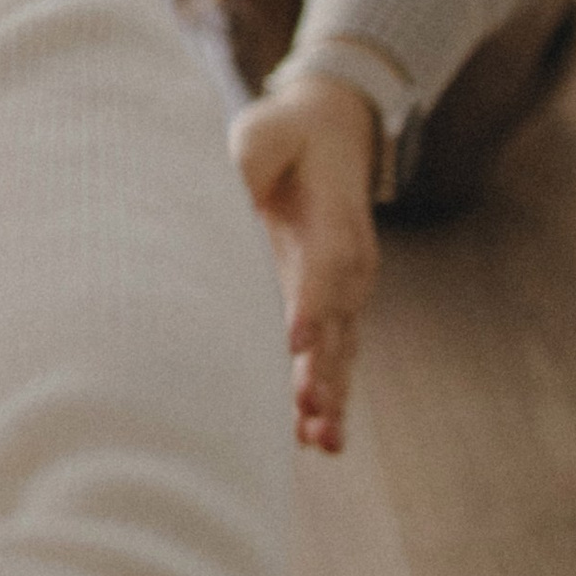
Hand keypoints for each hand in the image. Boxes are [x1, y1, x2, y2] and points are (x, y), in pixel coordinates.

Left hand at [230, 76, 378, 453]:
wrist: (331, 133)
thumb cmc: (287, 134)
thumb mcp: (265, 133)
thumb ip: (248, 163)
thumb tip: (223, 194)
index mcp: (338, 220)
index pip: (329, 267)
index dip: (314, 305)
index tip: (294, 343)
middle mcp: (351, 265)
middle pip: (341, 325)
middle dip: (326, 370)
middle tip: (309, 411)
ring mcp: (344, 293)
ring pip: (341, 352)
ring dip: (330, 396)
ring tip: (319, 441)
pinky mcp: (329, 309)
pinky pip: (332, 357)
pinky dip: (325, 395)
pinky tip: (311, 436)